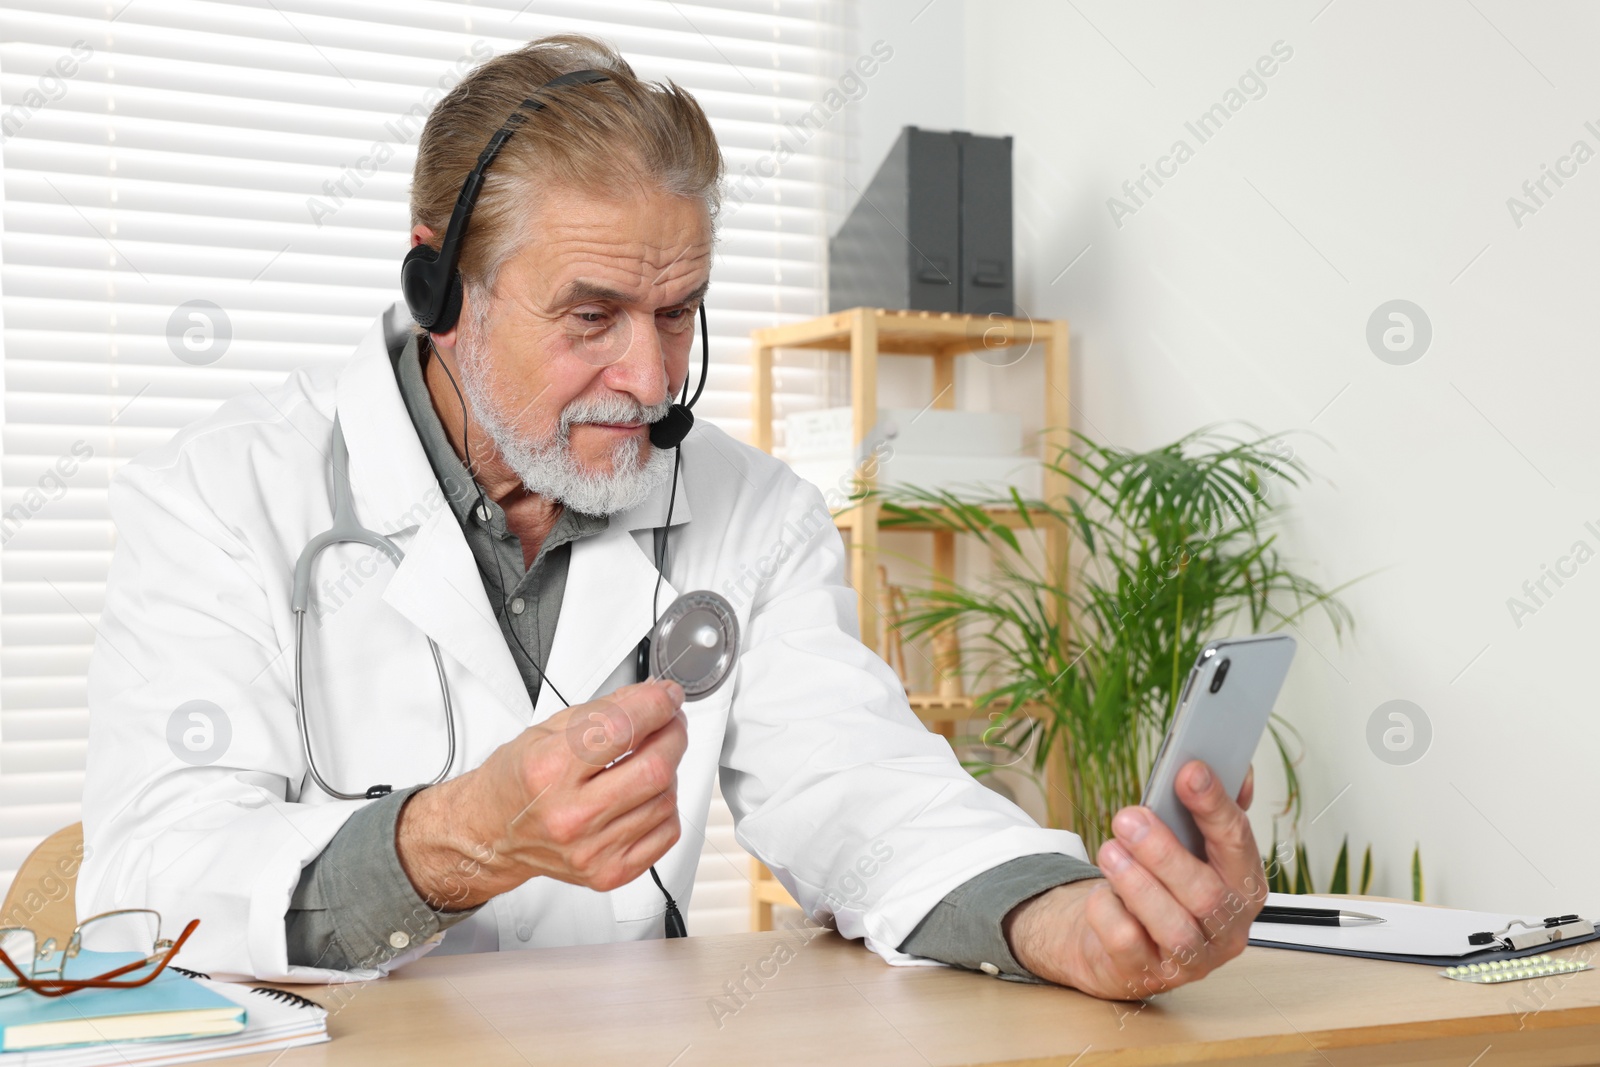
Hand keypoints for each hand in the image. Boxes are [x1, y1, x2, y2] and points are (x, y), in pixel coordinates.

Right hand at [396, 678, 687, 909]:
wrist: (492, 832)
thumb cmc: (516, 781)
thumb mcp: (548, 730)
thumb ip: (606, 710)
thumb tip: (656, 697)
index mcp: (549, 770)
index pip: (623, 728)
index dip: (658, 705)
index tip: (668, 696)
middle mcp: (570, 815)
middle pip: (654, 769)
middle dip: (673, 735)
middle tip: (669, 724)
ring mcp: (591, 850)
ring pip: (665, 799)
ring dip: (669, 770)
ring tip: (648, 759)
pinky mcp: (608, 872)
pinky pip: (666, 833)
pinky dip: (666, 806)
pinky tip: (646, 795)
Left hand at [1003, 762, 1264, 999]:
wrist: (1119, 938)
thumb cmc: (1162, 883)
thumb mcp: (1189, 845)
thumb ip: (1212, 808)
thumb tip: (1242, 770)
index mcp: (1244, 885)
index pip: (1238, 843)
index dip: (1214, 806)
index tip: (1188, 771)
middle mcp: (1227, 927)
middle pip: (1207, 894)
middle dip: (1164, 851)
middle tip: (1128, 818)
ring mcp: (1191, 959)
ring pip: (1174, 927)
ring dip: (1137, 883)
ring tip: (1109, 851)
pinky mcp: (1148, 975)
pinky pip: (1129, 945)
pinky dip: (1110, 913)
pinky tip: (1101, 893)